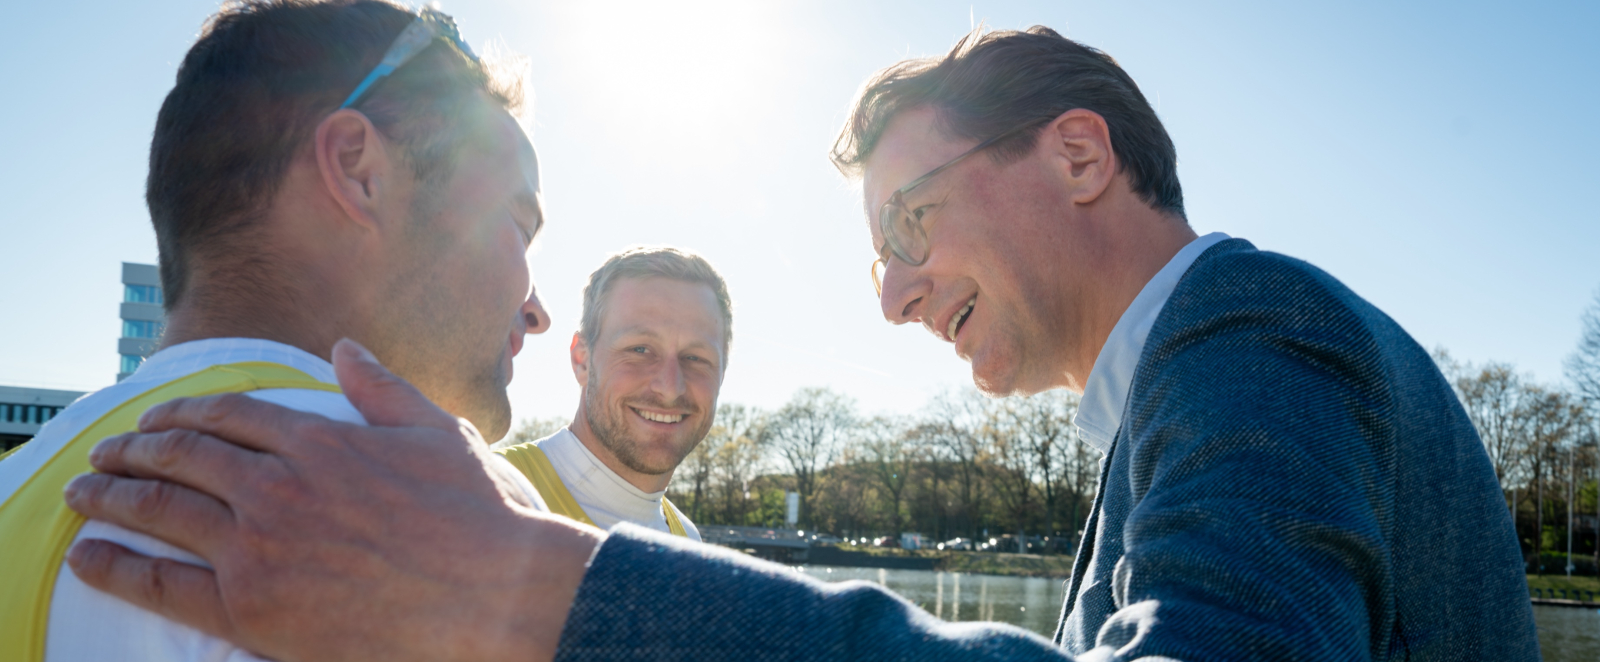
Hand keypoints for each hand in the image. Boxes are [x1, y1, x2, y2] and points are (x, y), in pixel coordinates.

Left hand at [62, 339, 604, 661]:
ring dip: (113, 495)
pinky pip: (164, 583)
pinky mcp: (253, 609)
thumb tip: (343, 348)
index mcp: (321, 440)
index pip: (230, 415)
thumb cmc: (479, 516)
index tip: (158, 420)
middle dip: (134, 449)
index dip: (183, 413)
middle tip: (106, 453)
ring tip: (84, 493)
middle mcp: (279, 486)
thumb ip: (382, 389)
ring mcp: (261, 547)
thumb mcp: (437, 433)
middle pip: (183, 455)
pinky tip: (88, 554)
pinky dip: (117, 565)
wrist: (495, 596)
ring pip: (163, 508)